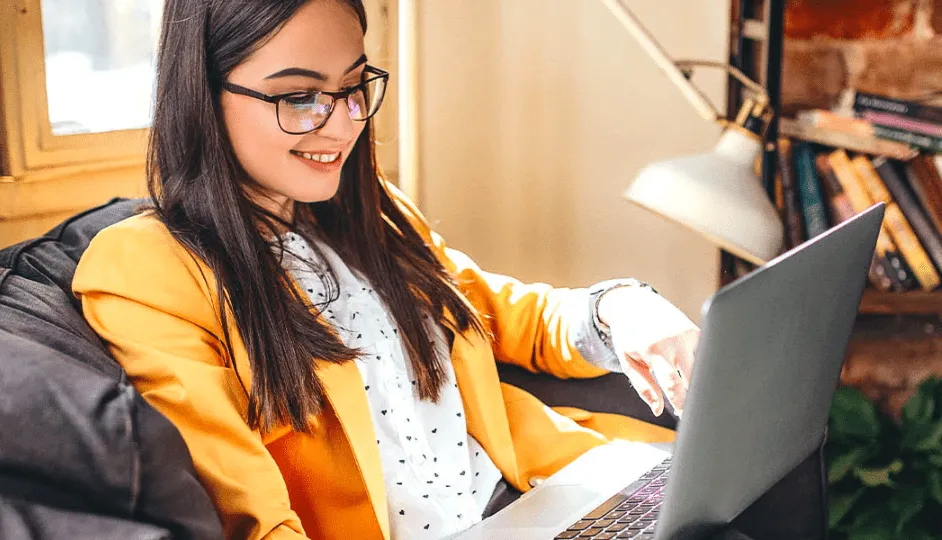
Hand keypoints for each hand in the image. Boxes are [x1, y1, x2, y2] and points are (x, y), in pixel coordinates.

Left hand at [597, 285, 699, 417]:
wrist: (633, 303)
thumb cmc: (628, 336)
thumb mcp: (628, 361)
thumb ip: (643, 387)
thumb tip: (658, 410)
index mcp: (654, 350)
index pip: (673, 383)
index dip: (682, 403)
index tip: (686, 416)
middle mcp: (674, 340)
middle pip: (694, 377)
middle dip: (695, 396)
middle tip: (693, 410)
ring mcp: (687, 333)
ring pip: (702, 367)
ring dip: (697, 381)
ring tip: (692, 391)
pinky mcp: (696, 330)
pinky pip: (703, 355)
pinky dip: (700, 366)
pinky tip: (692, 369)